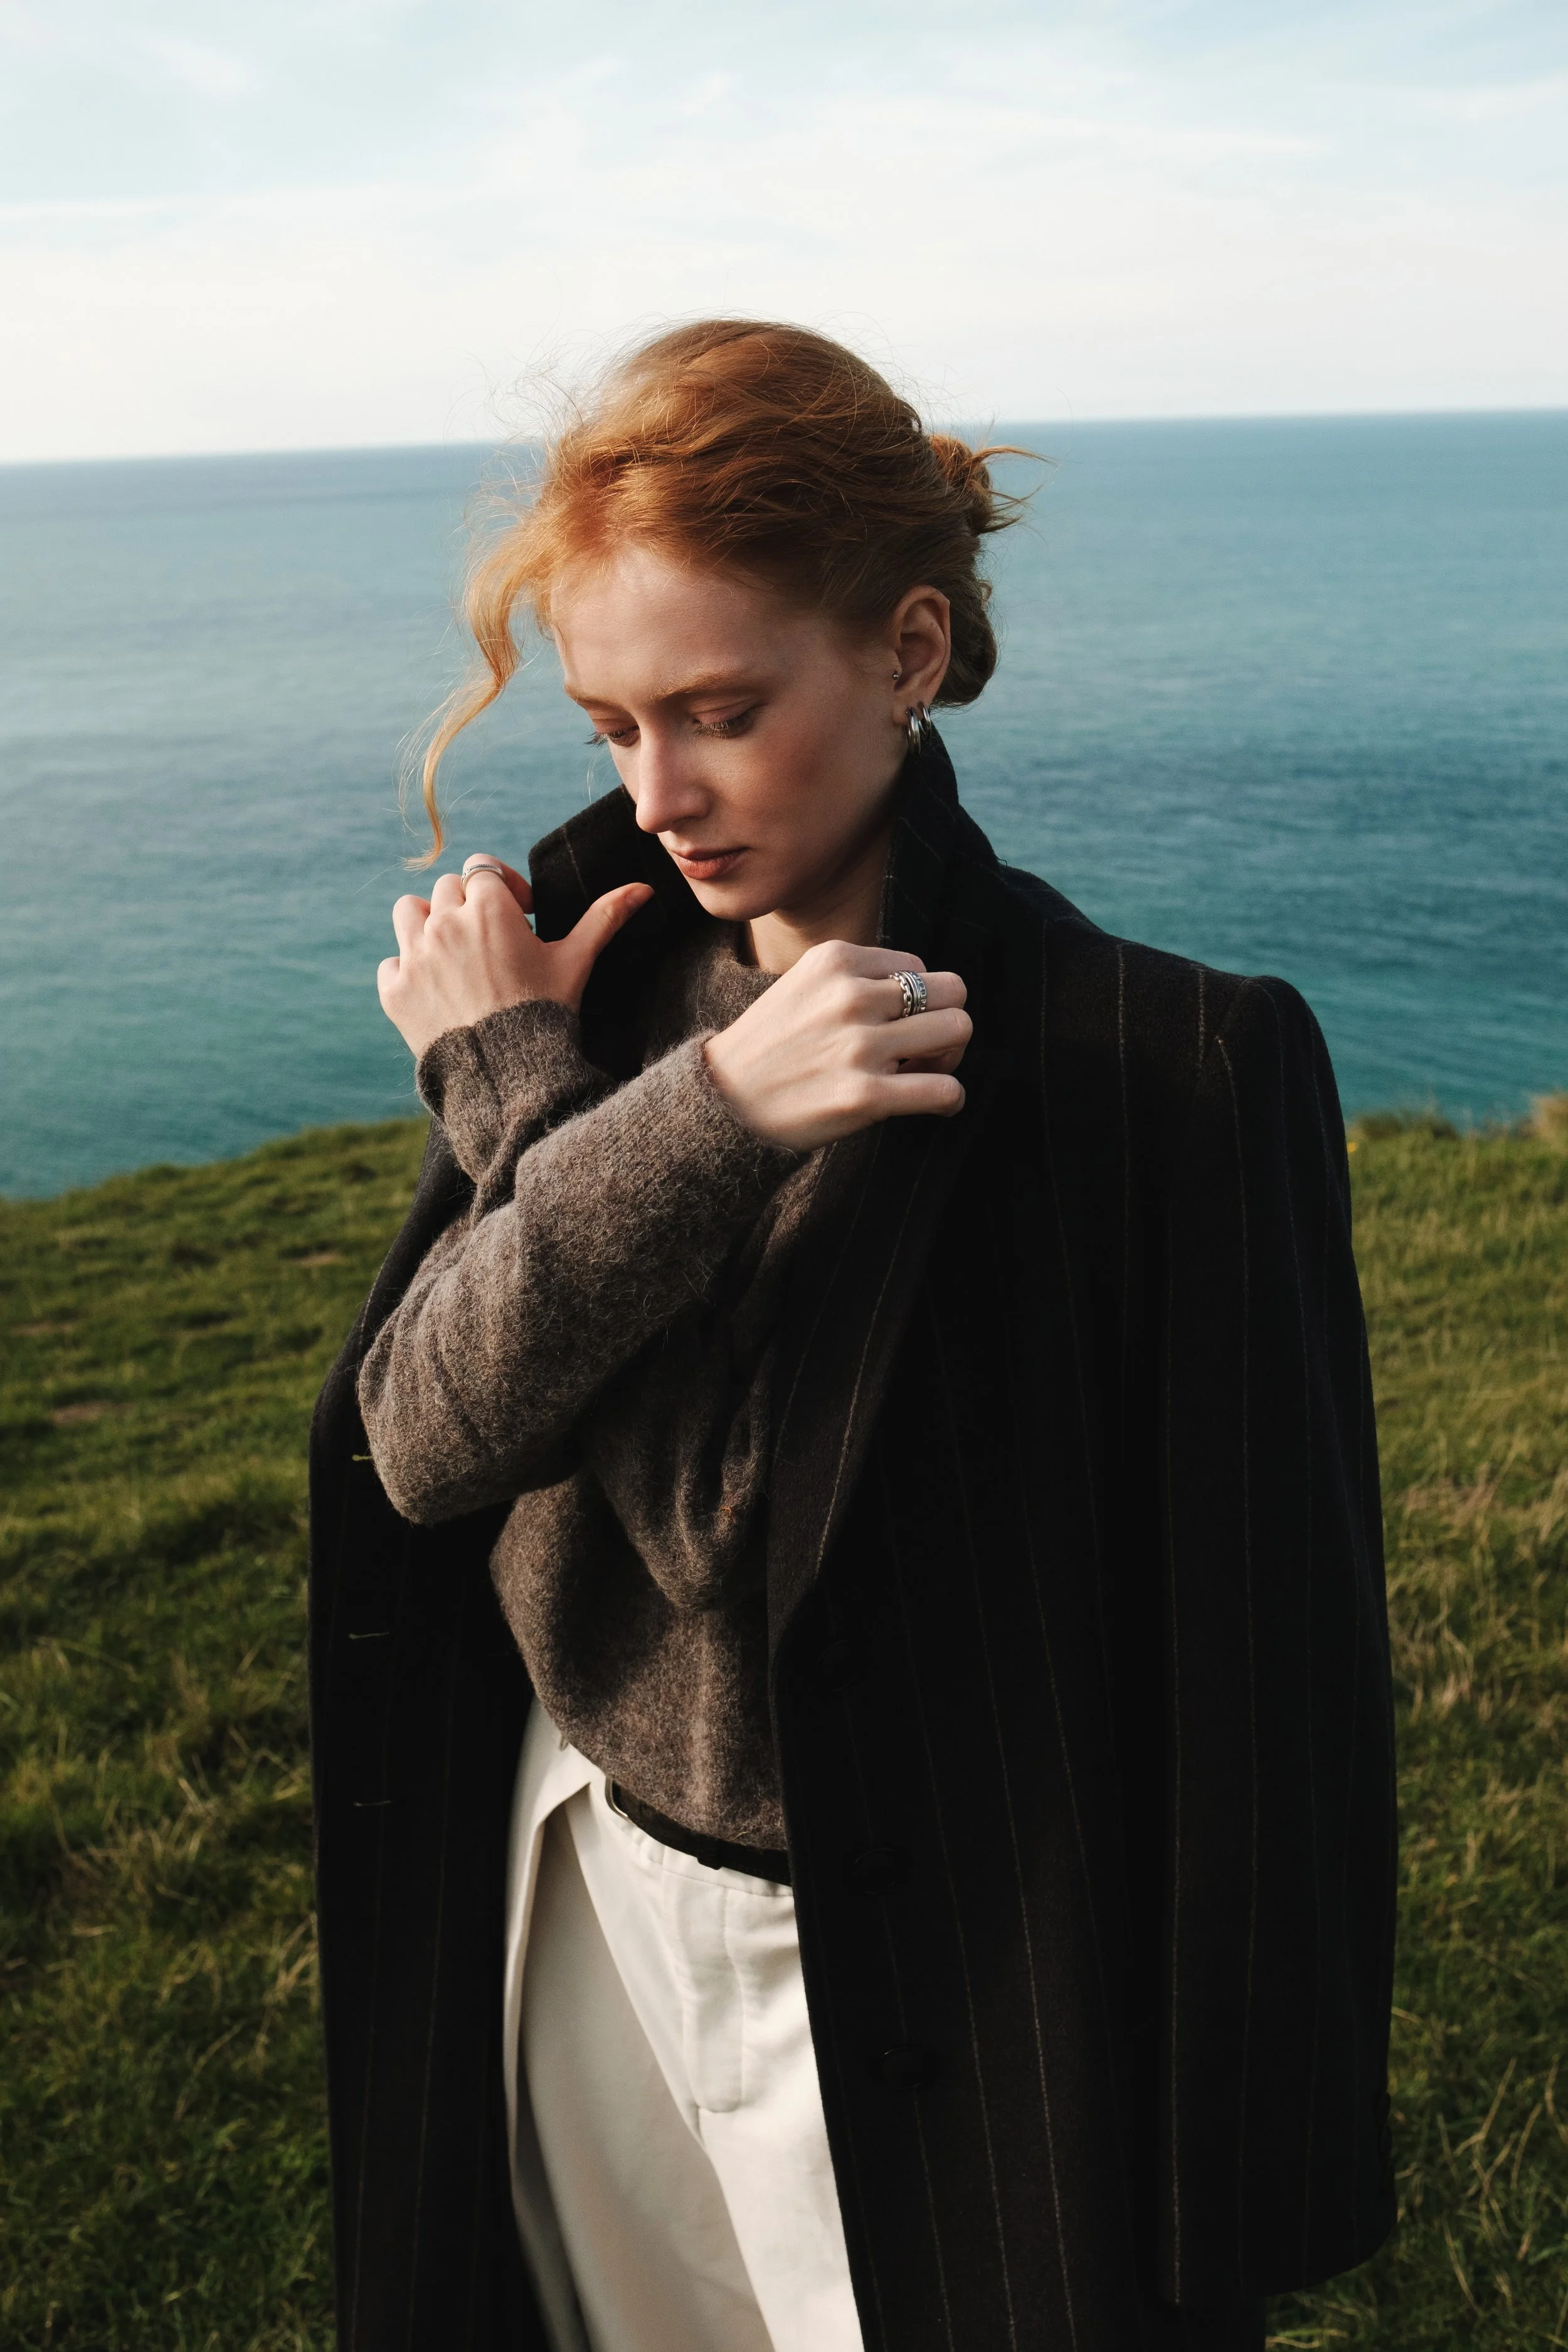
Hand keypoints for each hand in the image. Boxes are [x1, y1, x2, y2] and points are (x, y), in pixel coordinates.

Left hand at [377, 857, 652, 1059]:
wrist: (507, 1075)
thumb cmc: (546, 1013)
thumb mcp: (577, 961)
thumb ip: (604, 918)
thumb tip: (643, 889)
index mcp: (486, 908)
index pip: (481, 869)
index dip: (503, 888)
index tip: (520, 916)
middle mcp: (443, 924)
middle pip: (447, 889)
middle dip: (468, 907)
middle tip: (492, 942)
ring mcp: (414, 957)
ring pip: (409, 912)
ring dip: (428, 924)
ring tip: (455, 955)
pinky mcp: (394, 990)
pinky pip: (391, 962)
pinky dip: (408, 971)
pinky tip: (437, 990)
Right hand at [703, 941, 970, 1151]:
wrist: (723, 1100)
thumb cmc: (773, 1045)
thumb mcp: (807, 984)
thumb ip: (859, 977)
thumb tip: (928, 991)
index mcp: (837, 959)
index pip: (919, 967)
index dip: (919, 1000)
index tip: (897, 1027)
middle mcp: (851, 995)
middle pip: (953, 992)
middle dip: (946, 1020)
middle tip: (925, 1049)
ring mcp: (859, 1045)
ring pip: (958, 1030)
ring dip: (951, 1056)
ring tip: (926, 1073)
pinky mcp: (865, 1095)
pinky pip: (946, 1090)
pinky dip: (951, 1099)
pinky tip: (939, 1104)